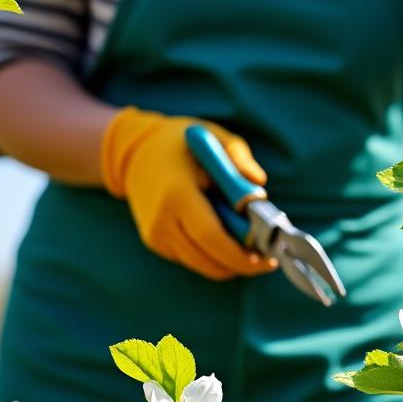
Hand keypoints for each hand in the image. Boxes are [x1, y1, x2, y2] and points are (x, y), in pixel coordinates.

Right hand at [100, 107, 277, 279]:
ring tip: (250, 248)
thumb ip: (238, 157)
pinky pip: (192, 259)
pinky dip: (212, 256)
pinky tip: (223, 239)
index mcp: (177, 194)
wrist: (135, 153)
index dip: (240, 256)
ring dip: (229, 263)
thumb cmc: (182, 143)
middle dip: (242, 265)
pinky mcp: (155, 243)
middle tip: (267, 259)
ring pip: (202, 266)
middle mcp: (161, 220)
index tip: (266, 259)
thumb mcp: (213, 135)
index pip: (211, 237)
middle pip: (209, 261)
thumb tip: (259, 185)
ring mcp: (155, 235)